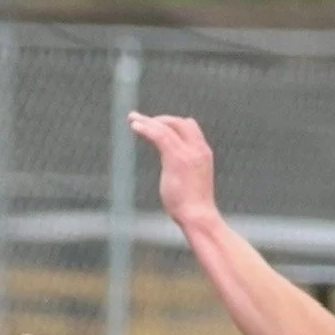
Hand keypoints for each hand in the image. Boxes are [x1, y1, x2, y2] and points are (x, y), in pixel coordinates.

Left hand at [129, 113, 218, 229]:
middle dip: (160, 120)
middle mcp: (198, 149)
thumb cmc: (193, 205)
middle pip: (179, 123)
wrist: (198, 215)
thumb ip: (184, 170)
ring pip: (166, 128)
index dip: (172, 123)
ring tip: (132, 118)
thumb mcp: (191, 181)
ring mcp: (188, 153)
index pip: (189, 127)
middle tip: (141, 121)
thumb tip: (176, 175)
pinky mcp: (176, 158)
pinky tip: (135, 126)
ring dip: (147, 121)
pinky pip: (159, 136)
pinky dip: (146, 128)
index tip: (156, 124)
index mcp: (203, 153)